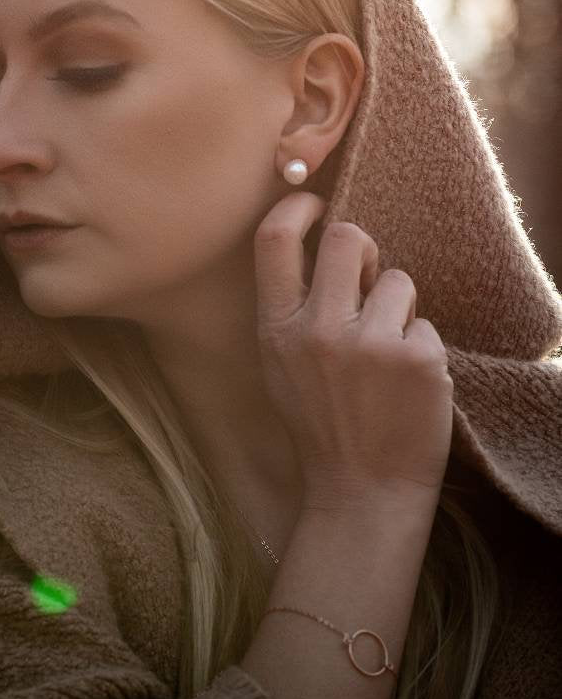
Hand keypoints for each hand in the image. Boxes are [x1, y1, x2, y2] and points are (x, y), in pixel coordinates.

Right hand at [254, 191, 453, 511]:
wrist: (362, 491)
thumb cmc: (321, 425)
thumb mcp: (281, 366)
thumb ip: (293, 310)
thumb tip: (321, 250)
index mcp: (277, 329)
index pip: (273, 239)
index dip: (297, 208)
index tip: (316, 206)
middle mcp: (318, 330)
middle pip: (346, 237)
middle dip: (363, 248)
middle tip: (368, 277)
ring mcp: (369, 344)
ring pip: (398, 279)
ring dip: (399, 307)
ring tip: (389, 351)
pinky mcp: (417, 359)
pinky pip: (426, 324)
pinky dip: (421, 347)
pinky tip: (408, 383)